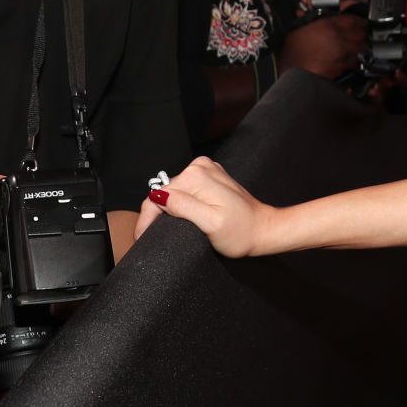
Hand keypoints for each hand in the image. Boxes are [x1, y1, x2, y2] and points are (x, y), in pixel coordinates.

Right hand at [137, 156, 279, 255]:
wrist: (264, 230)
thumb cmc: (242, 232)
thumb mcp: (210, 224)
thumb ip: (184, 207)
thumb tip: (158, 197)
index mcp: (196, 176)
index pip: (157, 196)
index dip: (146, 220)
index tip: (141, 239)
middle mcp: (199, 168)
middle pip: (165, 193)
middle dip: (157, 215)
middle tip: (151, 238)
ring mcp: (206, 171)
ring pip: (174, 192)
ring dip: (168, 210)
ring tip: (165, 230)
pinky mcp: (210, 179)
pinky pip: (185, 191)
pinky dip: (181, 205)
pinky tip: (183, 218)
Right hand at [280, 13, 365, 78]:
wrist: (294, 71)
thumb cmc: (293, 52)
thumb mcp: (298, 29)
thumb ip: (310, 21)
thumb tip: (312, 16)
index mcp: (327, 24)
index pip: (351, 18)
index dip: (359, 21)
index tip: (362, 23)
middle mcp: (337, 36)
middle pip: (360, 32)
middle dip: (363, 33)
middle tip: (364, 34)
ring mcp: (341, 51)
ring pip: (361, 47)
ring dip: (362, 47)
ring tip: (362, 47)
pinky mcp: (343, 65)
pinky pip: (356, 61)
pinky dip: (357, 60)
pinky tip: (355, 59)